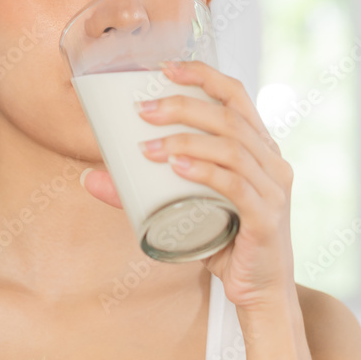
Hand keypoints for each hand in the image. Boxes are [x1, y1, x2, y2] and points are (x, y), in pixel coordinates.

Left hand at [81, 60, 296, 309]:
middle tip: (141, 111)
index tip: (164, 68)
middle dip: (181, 106)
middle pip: (228, 116)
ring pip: (230, 147)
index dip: (202, 75)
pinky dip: (204, 172)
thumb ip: (139, 192)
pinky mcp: (266, 218)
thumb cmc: (224, 240)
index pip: (235, 94)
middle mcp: (272, 161)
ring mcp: (273, 188)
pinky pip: (235, 185)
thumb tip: (87, 177)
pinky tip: (177, 168)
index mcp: (259, 147)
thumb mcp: (184, 208)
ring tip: (146, 147)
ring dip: (183, 140)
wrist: (259, 291)